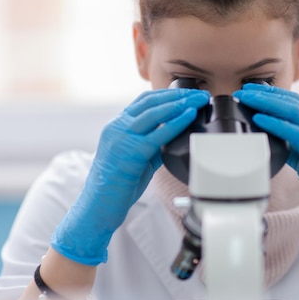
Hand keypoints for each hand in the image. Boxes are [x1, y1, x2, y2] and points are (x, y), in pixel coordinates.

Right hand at [51, 88, 209, 265]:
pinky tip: (189, 116)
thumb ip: (150, 144)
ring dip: (180, 103)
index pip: (144, 101)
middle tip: (199, 94)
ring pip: (154, 112)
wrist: (98, 207)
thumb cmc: (117, 186)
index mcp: (117, 126)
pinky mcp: (130, 152)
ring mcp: (121, 138)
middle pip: (151, 101)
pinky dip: (176, 122)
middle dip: (178, 94)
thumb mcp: (135, 157)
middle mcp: (117, 127)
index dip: (168, 94)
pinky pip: (158, 134)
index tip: (187, 93)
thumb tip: (172, 137)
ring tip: (199, 100)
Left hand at [233, 84, 298, 269]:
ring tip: (247, 99)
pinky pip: (293, 132)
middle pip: (291, 101)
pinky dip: (274, 123)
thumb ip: (292, 141)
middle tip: (244, 90)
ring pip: (292, 110)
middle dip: (265, 93)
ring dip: (265, 103)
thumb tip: (269, 135)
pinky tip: (259, 118)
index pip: (295, 100)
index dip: (272, 92)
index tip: (252, 89)